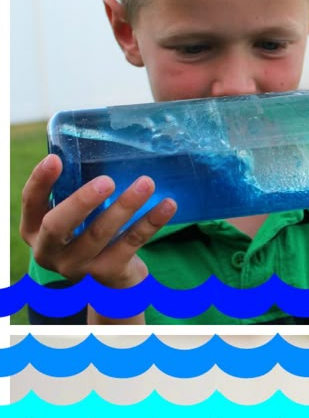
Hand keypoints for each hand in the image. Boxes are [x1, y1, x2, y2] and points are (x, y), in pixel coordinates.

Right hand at [20, 154, 176, 288]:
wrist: (110, 275)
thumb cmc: (87, 230)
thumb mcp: (74, 214)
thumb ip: (76, 189)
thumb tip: (102, 143)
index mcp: (34, 229)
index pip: (31, 202)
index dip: (41, 181)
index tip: (55, 159)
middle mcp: (50, 251)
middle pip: (59, 226)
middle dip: (82, 202)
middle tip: (106, 181)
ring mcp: (78, 266)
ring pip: (100, 234)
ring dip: (124, 207)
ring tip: (146, 183)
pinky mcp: (107, 272)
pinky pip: (131, 243)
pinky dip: (150, 222)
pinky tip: (167, 205)